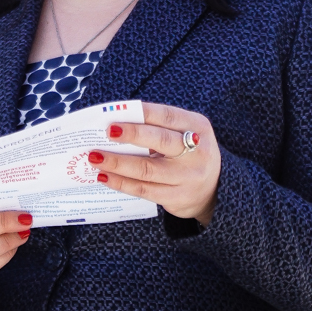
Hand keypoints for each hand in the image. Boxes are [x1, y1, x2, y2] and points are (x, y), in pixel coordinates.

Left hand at [88, 102, 220, 225]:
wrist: (215, 189)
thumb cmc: (190, 153)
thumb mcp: (186, 133)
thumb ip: (159, 127)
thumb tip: (117, 123)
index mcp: (197, 127)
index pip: (167, 116)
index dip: (142, 113)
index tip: (118, 112)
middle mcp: (196, 151)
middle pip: (160, 141)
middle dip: (131, 135)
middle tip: (107, 132)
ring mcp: (187, 177)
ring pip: (147, 169)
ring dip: (118, 163)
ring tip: (96, 157)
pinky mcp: (176, 197)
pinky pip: (144, 190)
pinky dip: (121, 183)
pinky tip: (105, 177)